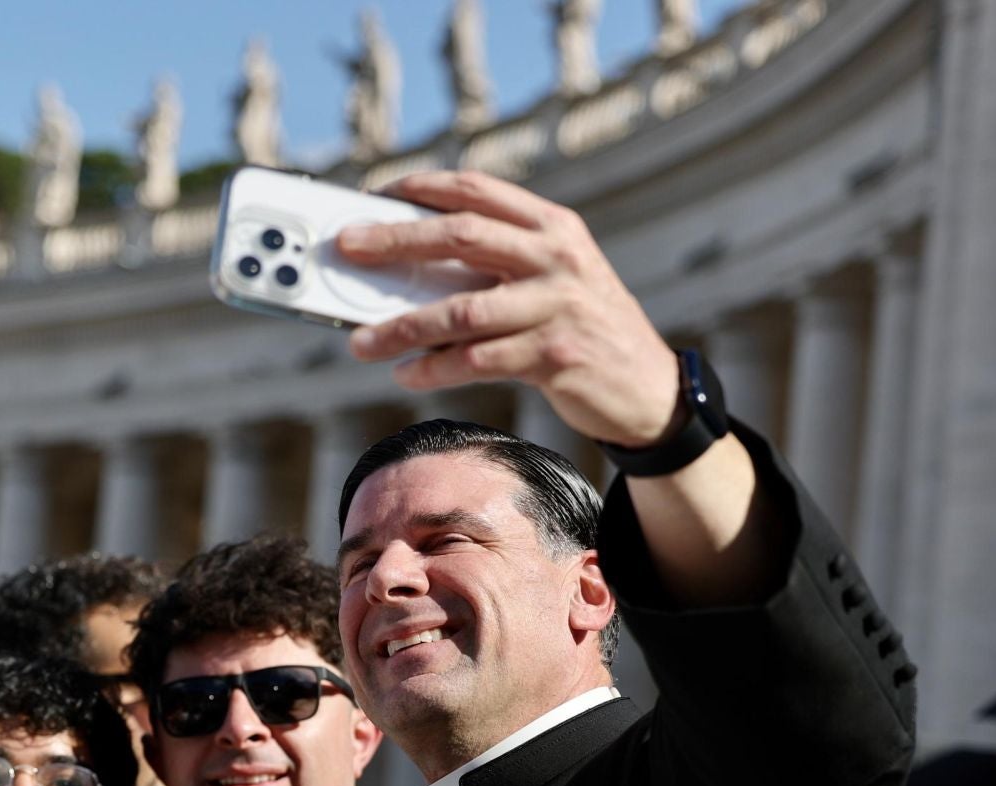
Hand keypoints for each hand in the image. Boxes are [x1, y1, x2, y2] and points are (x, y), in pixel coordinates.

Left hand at [339, 169, 678, 448]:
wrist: (647, 387)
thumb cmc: (581, 328)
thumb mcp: (551, 280)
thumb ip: (494, 268)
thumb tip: (406, 273)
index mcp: (552, 227)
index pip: (479, 190)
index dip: (424, 188)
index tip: (377, 194)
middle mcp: (556, 257)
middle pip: (461, 237)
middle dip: (397, 240)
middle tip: (348, 246)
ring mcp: (557, 306)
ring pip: (462, 310)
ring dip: (403, 327)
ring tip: (361, 343)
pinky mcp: (555, 356)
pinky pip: (477, 361)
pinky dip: (435, 369)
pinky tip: (407, 375)